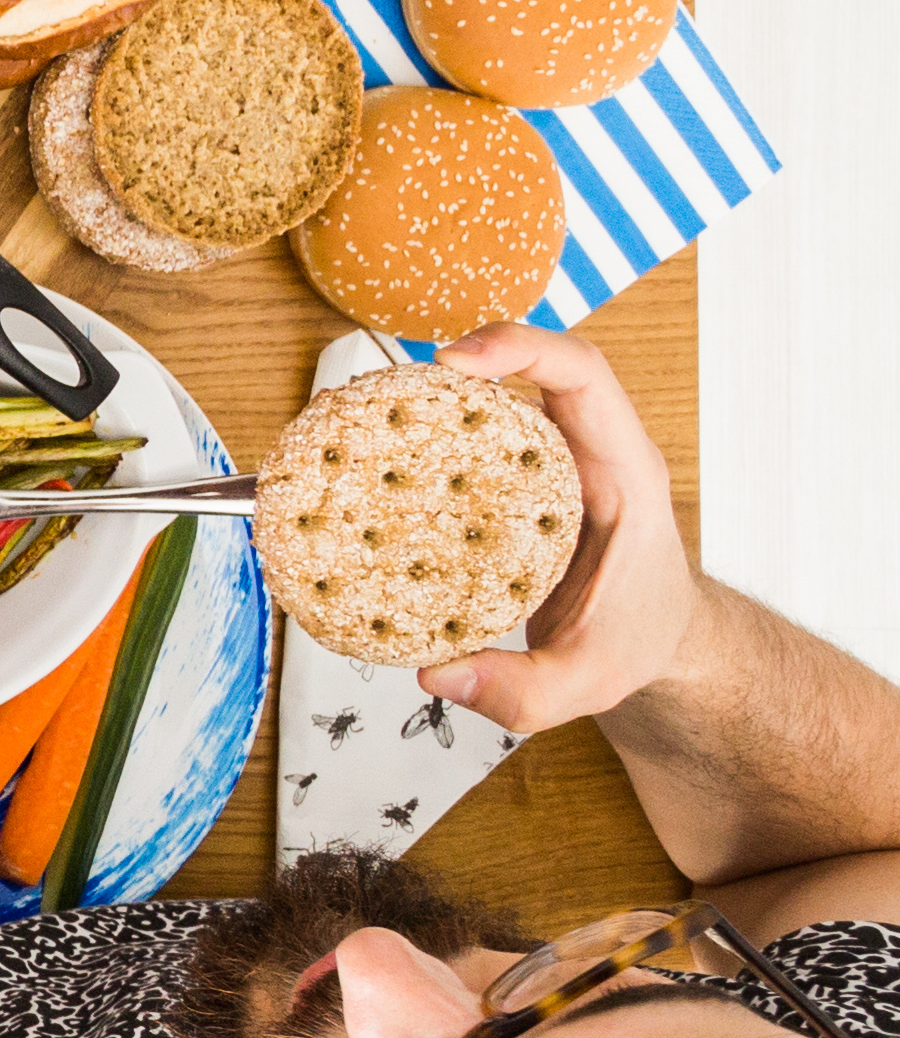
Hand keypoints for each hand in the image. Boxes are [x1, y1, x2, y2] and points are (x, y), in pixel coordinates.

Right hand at [412, 325, 695, 730]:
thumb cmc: (638, 641)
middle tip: (390, 390)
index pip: (583, 374)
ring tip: (376, 418)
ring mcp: (556, 459)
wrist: (660, 640)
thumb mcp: (593, 678)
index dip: (520, 348)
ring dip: (441, 393)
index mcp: (624, 474)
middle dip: (462, 360)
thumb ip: (524, 689)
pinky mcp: (524, 475)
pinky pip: (480, 432)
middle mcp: (590, 451)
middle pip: (532, 367)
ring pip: (500, 395)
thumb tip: (437, 674)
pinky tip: (387, 457)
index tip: (454, 361)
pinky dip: (434, 430)